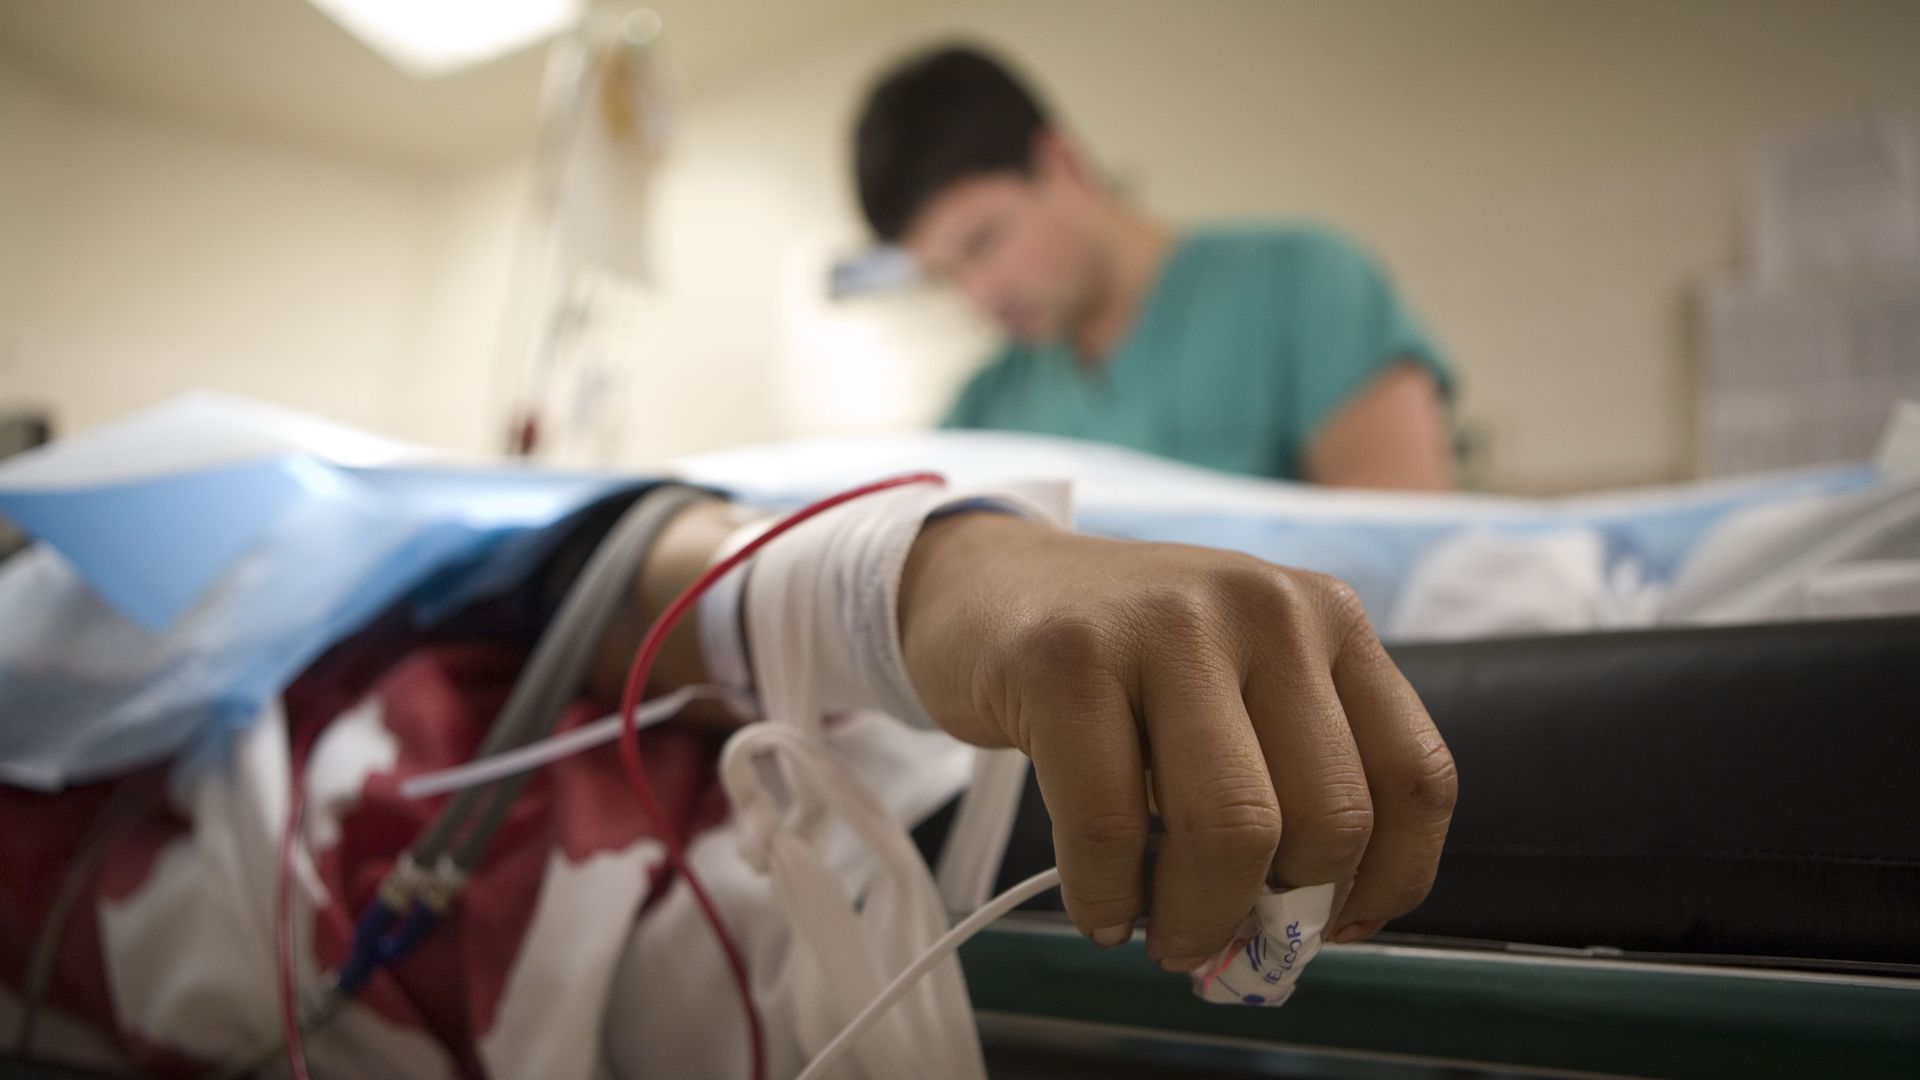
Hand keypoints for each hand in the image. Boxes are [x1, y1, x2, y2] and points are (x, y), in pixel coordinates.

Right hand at [899, 513, 1455, 969]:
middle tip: (1223, 938)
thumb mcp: (1236, 683)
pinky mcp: (1068, 658)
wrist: (983, 584)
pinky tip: (1098, 909)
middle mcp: (1264, 607)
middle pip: (1328, 819)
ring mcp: (1166, 624)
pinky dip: (1105, 899)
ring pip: (1232, 831)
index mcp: (1327, 616)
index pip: (1415, 777)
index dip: (1389, 880)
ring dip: (1196, 920)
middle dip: (1277, 915)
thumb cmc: (1122, 661)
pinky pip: (1109, 827)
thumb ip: (1290, 773)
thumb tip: (1315, 925)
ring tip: (1161, 936)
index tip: (1332, 923)